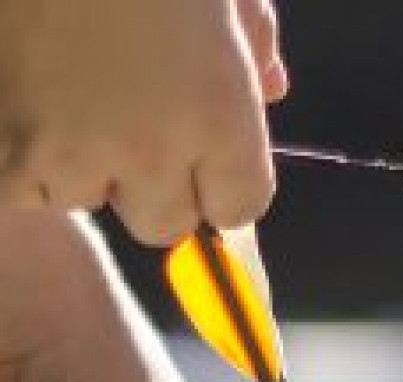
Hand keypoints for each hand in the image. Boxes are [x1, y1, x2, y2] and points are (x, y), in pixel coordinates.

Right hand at [0, 0, 286, 243]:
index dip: (219, 179)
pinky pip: (18, 187)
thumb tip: (272, 87)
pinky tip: (17, 91)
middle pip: (166, 221)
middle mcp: (150, 149)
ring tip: (55, 80)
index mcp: (215, 110)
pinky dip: (12, 153)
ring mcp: (67, 154)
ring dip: (74, 159)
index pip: (241, 205)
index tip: (197, 149)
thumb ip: (252, 35)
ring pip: (83, 197)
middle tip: (116, 108)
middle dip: (150, 180)